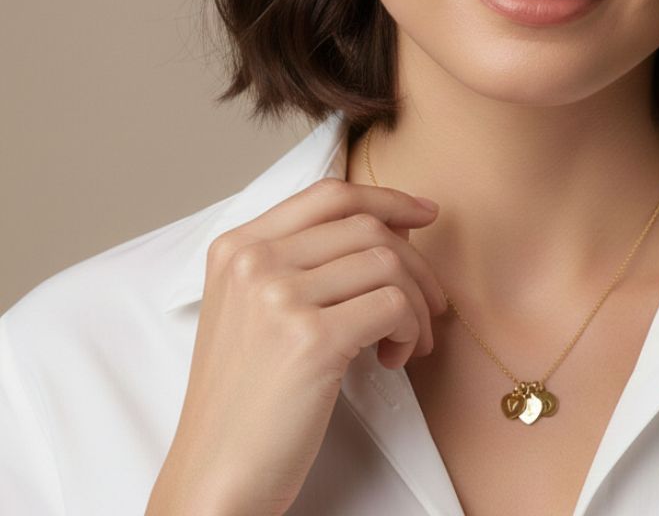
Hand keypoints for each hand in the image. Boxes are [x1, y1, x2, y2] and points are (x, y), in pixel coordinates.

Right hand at [146, 177, 445, 515]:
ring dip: (416, 302)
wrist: (214, 477)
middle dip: (415, 263)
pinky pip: (394, 305)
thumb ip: (306, 262)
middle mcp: (253, 262)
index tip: (422, 214)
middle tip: (429, 302)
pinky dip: (411, 329)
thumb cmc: (246, 399)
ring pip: (388, 263)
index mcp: (236, 247)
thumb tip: (392, 228)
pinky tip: (394, 358)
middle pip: (366, 227)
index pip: (328, 195)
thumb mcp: (254, 310)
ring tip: (409, 340)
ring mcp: (279, 296)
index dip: (386, 198)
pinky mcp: (310, 339)